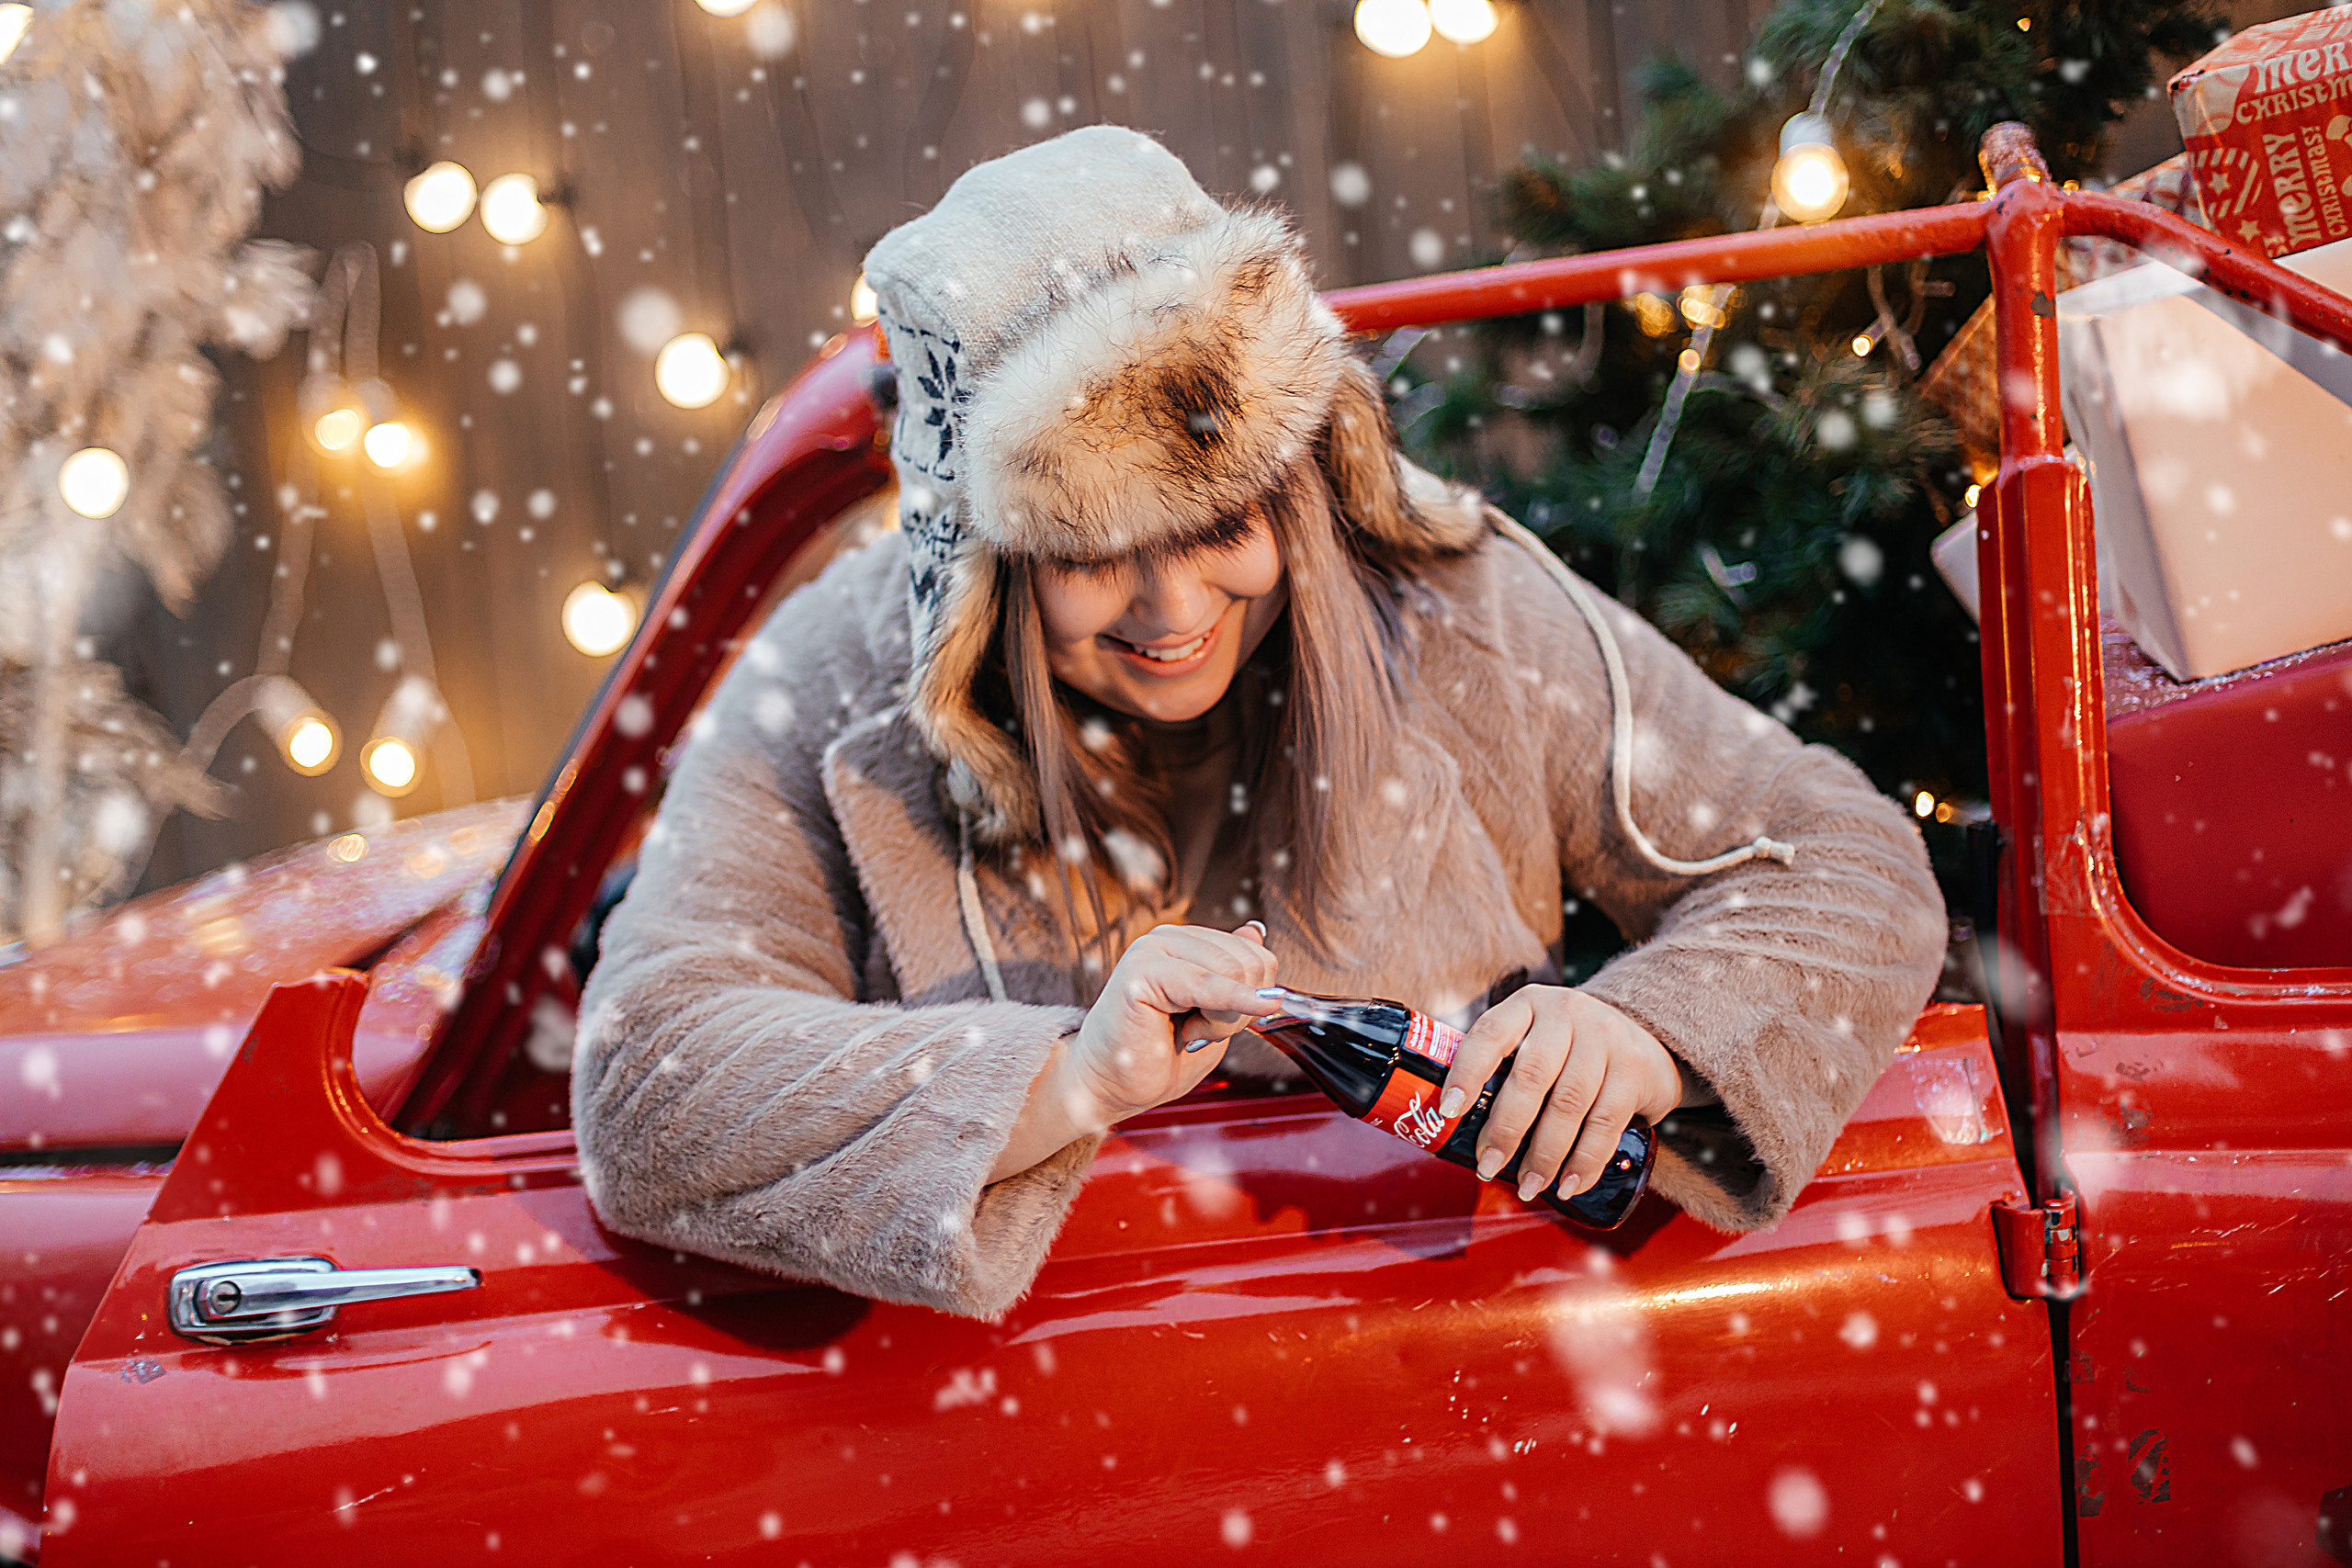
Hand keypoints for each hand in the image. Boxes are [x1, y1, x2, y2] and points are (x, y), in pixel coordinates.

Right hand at [1058, 921, 1276, 1131]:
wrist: (1108, 1086)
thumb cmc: (1155, 1056)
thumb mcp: (1213, 1015)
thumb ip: (1235, 975)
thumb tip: (1256, 932)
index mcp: (1188, 943)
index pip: (1259, 956)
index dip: (1254, 1001)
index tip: (1216, 1025)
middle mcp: (1170, 937)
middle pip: (1252, 964)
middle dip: (1239, 1012)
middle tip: (1198, 1033)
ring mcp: (1153, 948)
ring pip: (1234, 973)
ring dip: (1220, 1021)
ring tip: (1183, 1032)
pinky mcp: (1141, 969)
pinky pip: (1206, 984)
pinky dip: (1226, 1005)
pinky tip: (1206, 1029)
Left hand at [1435, 986, 1682, 1201]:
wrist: (1644, 1037)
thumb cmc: (1570, 1050)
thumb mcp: (1536, 1039)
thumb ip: (1503, 1069)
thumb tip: (1456, 1132)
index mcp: (1528, 1005)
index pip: (1490, 1034)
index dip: (1467, 1072)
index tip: (1448, 1111)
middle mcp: (1567, 1014)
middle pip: (1530, 1077)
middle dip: (1506, 1130)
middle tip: (1487, 1167)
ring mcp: (1605, 1038)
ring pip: (1569, 1105)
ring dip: (1545, 1155)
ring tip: (1528, 1186)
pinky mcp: (1634, 1069)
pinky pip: (1606, 1123)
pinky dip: (1585, 1161)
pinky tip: (1568, 1185)